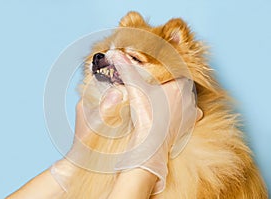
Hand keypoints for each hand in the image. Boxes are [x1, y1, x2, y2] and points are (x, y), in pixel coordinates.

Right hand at [111, 52, 202, 193]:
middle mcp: (189, 97)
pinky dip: (187, 112)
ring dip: (181, 97)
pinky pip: (193, 114)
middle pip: (184, 84)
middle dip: (174, 83)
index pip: (180, 70)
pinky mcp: (190, 124)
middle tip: (162, 84)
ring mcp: (191, 112)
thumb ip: (127, 69)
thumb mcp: (135, 89)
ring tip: (168, 97)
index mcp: (180, 86)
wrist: (151, 144)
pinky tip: (178, 112)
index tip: (162, 71)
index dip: (170, 70)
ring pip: (189, 98)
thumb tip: (116, 54)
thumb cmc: (146, 115)